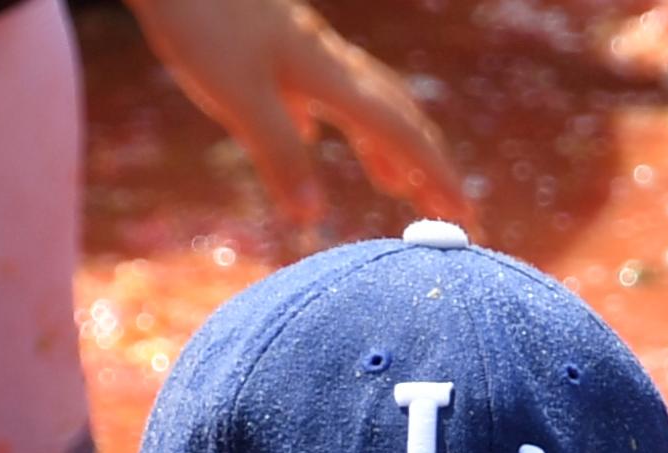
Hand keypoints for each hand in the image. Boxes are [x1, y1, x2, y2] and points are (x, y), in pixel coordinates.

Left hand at [120, 0, 462, 234]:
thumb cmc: (200, 19)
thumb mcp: (236, 95)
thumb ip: (278, 153)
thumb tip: (313, 218)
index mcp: (328, 75)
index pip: (399, 133)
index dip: (436, 176)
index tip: (467, 219)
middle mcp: (327, 61)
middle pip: (396, 114)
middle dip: (428, 163)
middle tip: (452, 210)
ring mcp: (302, 52)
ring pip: (364, 100)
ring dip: (388, 143)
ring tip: (396, 185)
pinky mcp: (273, 47)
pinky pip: (322, 91)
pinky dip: (336, 121)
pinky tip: (314, 134)